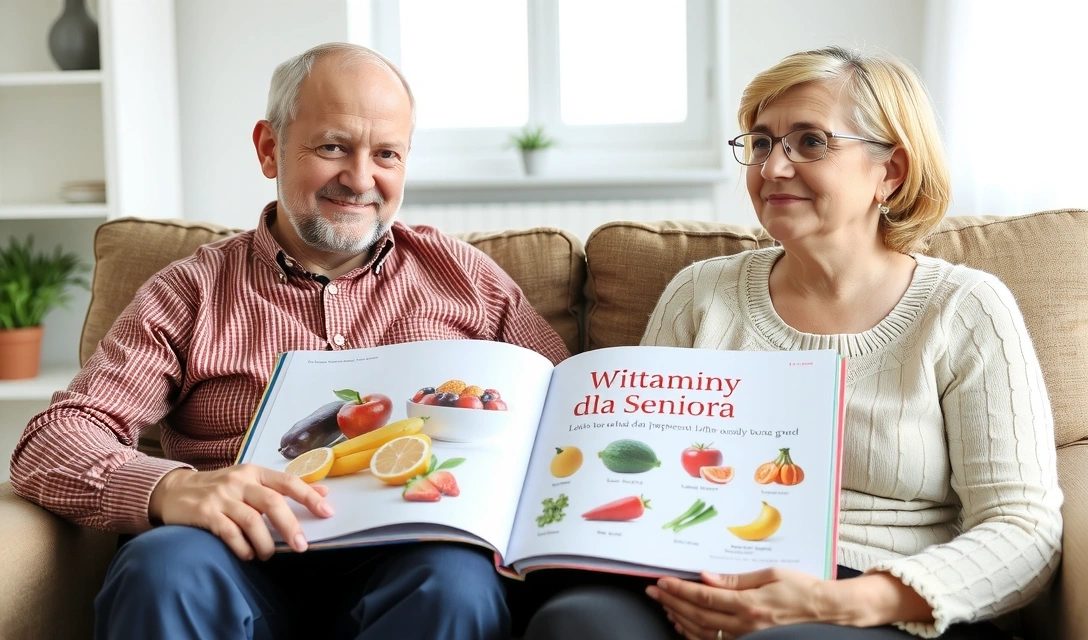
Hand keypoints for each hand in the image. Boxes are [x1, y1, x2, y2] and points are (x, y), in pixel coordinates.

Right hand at [148, 464, 333, 560]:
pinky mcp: (205, 513)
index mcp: (254, 472)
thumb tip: (323, 492)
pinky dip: (243, 548)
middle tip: (301, 546)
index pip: (288, 482)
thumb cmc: (221, 488)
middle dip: (290, 527)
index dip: (309, 497)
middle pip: (272, 503)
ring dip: (264, 544)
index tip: (327, 512)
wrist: (174, 490)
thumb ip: (283, 487)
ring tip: (267, 555)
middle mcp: (239, 482)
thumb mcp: (251, 481)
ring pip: (252, 522)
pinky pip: (230, 534)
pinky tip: (247, 555)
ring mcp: (221, 497)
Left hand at [646, 568, 826, 638]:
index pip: (704, 597)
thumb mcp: (770, 574)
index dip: (679, 590)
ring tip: (664, 604)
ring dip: (679, 618)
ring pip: (702, 632)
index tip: (663, 581)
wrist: (826, 611)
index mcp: (748, 604)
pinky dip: (694, 634)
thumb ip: (735, 579)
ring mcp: (746, 637)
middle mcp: (744, 624)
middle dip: (672, 602)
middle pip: (697, 616)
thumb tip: (706, 577)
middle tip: (654, 591)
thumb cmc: (802, 589)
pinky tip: (683, 624)